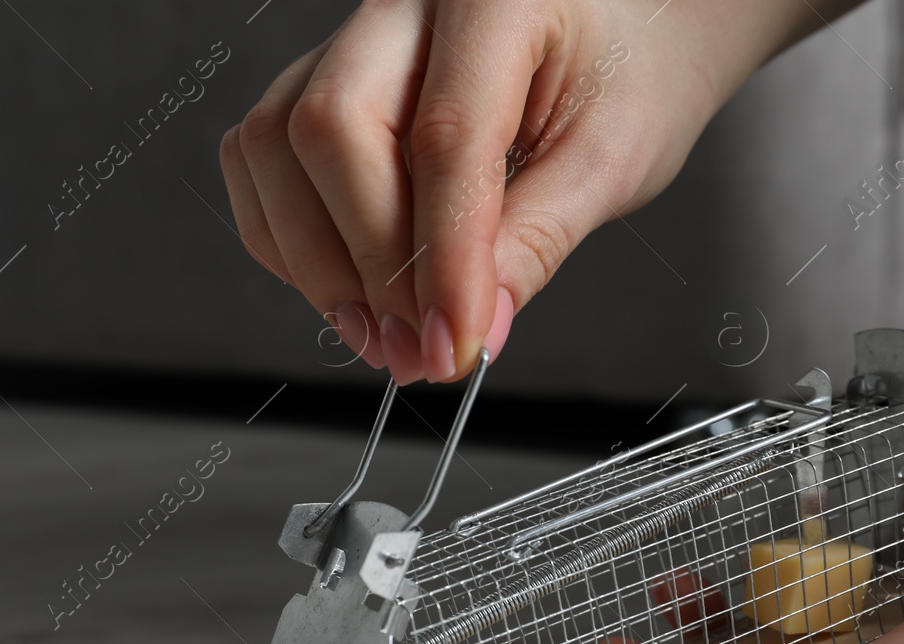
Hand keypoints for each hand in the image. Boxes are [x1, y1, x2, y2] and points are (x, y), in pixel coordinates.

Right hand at [218, 0, 843, 383]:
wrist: (635, 20)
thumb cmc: (639, 62)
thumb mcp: (616, 156)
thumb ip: (538, 240)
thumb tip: (477, 329)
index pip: (443, 139)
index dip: (443, 260)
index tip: (457, 344)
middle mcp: (405, 1)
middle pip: (330, 129)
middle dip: (369, 263)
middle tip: (421, 349)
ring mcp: (355, 35)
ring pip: (275, 143)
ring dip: (319, 262)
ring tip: (389, 336)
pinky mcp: (326, 76)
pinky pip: (265, 158)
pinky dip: (296, 240)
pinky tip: (357, 292)